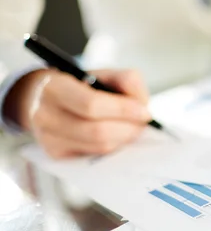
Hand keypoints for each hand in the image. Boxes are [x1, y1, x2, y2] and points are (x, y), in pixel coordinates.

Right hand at [5, 68, 150, 157]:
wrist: (48, 99)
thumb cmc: (83, 86)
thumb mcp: (104, 74)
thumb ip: (128, 81)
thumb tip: (141, 107)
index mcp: (54, 86)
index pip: (91, 104)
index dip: (123, 110)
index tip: (145, 112)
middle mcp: (45, 114)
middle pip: (97, 131)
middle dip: (128, 129)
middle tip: (141, 123)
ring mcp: (47, 138)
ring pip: (99, 147)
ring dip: (124, 139)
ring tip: (131, 128)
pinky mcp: (56, 155)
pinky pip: (95, 156)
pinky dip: (113, 147)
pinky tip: (116, 136)